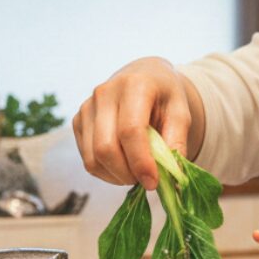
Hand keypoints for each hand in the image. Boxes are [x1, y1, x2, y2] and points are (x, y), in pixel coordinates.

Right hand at [73, 57, 203, 189]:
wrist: (143, 77)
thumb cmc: (164, 96)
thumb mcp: (181, 112)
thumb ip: (177, 141)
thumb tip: (172, 174)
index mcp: (134, 85)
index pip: (130, 130)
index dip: (141, 162)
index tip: (153, 182)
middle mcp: (104, 93)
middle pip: (106, 148)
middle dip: (127, 173)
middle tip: (146, 180)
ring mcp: (87, 107)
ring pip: (93, 158)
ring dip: (116, 176)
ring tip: (136, 172)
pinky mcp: (78, 121)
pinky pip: (87, 159)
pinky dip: (106, 172)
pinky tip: (123, 166)